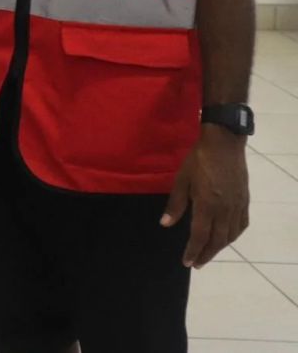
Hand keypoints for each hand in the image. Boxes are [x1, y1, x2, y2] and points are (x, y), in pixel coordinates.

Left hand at [161, 125, 249, 267]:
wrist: (223, 144)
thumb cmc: (198, 160)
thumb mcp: (181, 180)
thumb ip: (175, 204)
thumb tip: (166, 224)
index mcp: (207, 205)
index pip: (200, 236)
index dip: (193, 251)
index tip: (187, 262)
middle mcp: (225, 210)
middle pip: (217, 240)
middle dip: (206, 254)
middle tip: (197, 264)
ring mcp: (237, 206)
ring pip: (230, 235)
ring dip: (219, 247)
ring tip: (208, 253)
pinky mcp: (244, 201)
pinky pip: (241, 225)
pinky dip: (233, 236)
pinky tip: (226, 237)